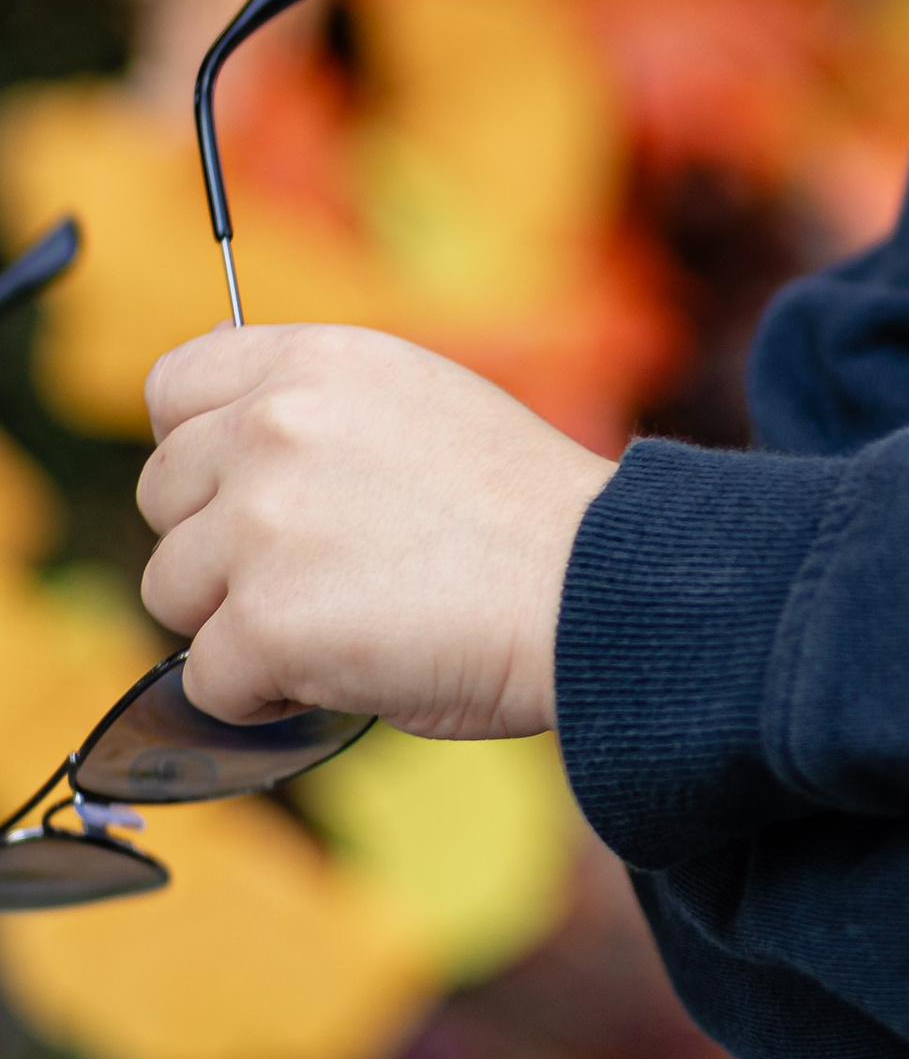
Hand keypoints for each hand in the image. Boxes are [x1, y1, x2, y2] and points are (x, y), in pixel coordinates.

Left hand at [137, 324, 614, 736]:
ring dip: (236, 620)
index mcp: (317, 362)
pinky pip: (206, 679)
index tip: (245, 490)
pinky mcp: (264, 621)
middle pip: (162, 495)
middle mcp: (274, 425)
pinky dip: (260, 696)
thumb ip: (317, 412)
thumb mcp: (421, 404)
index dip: (198, 448)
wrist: (595, 588)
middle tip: (315, 573)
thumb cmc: (526, 516)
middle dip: (219, 544)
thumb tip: (223, 436)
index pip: (174, 386)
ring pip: (170, 590)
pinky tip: (341, 673)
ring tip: (338, 624)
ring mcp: (261, 523)